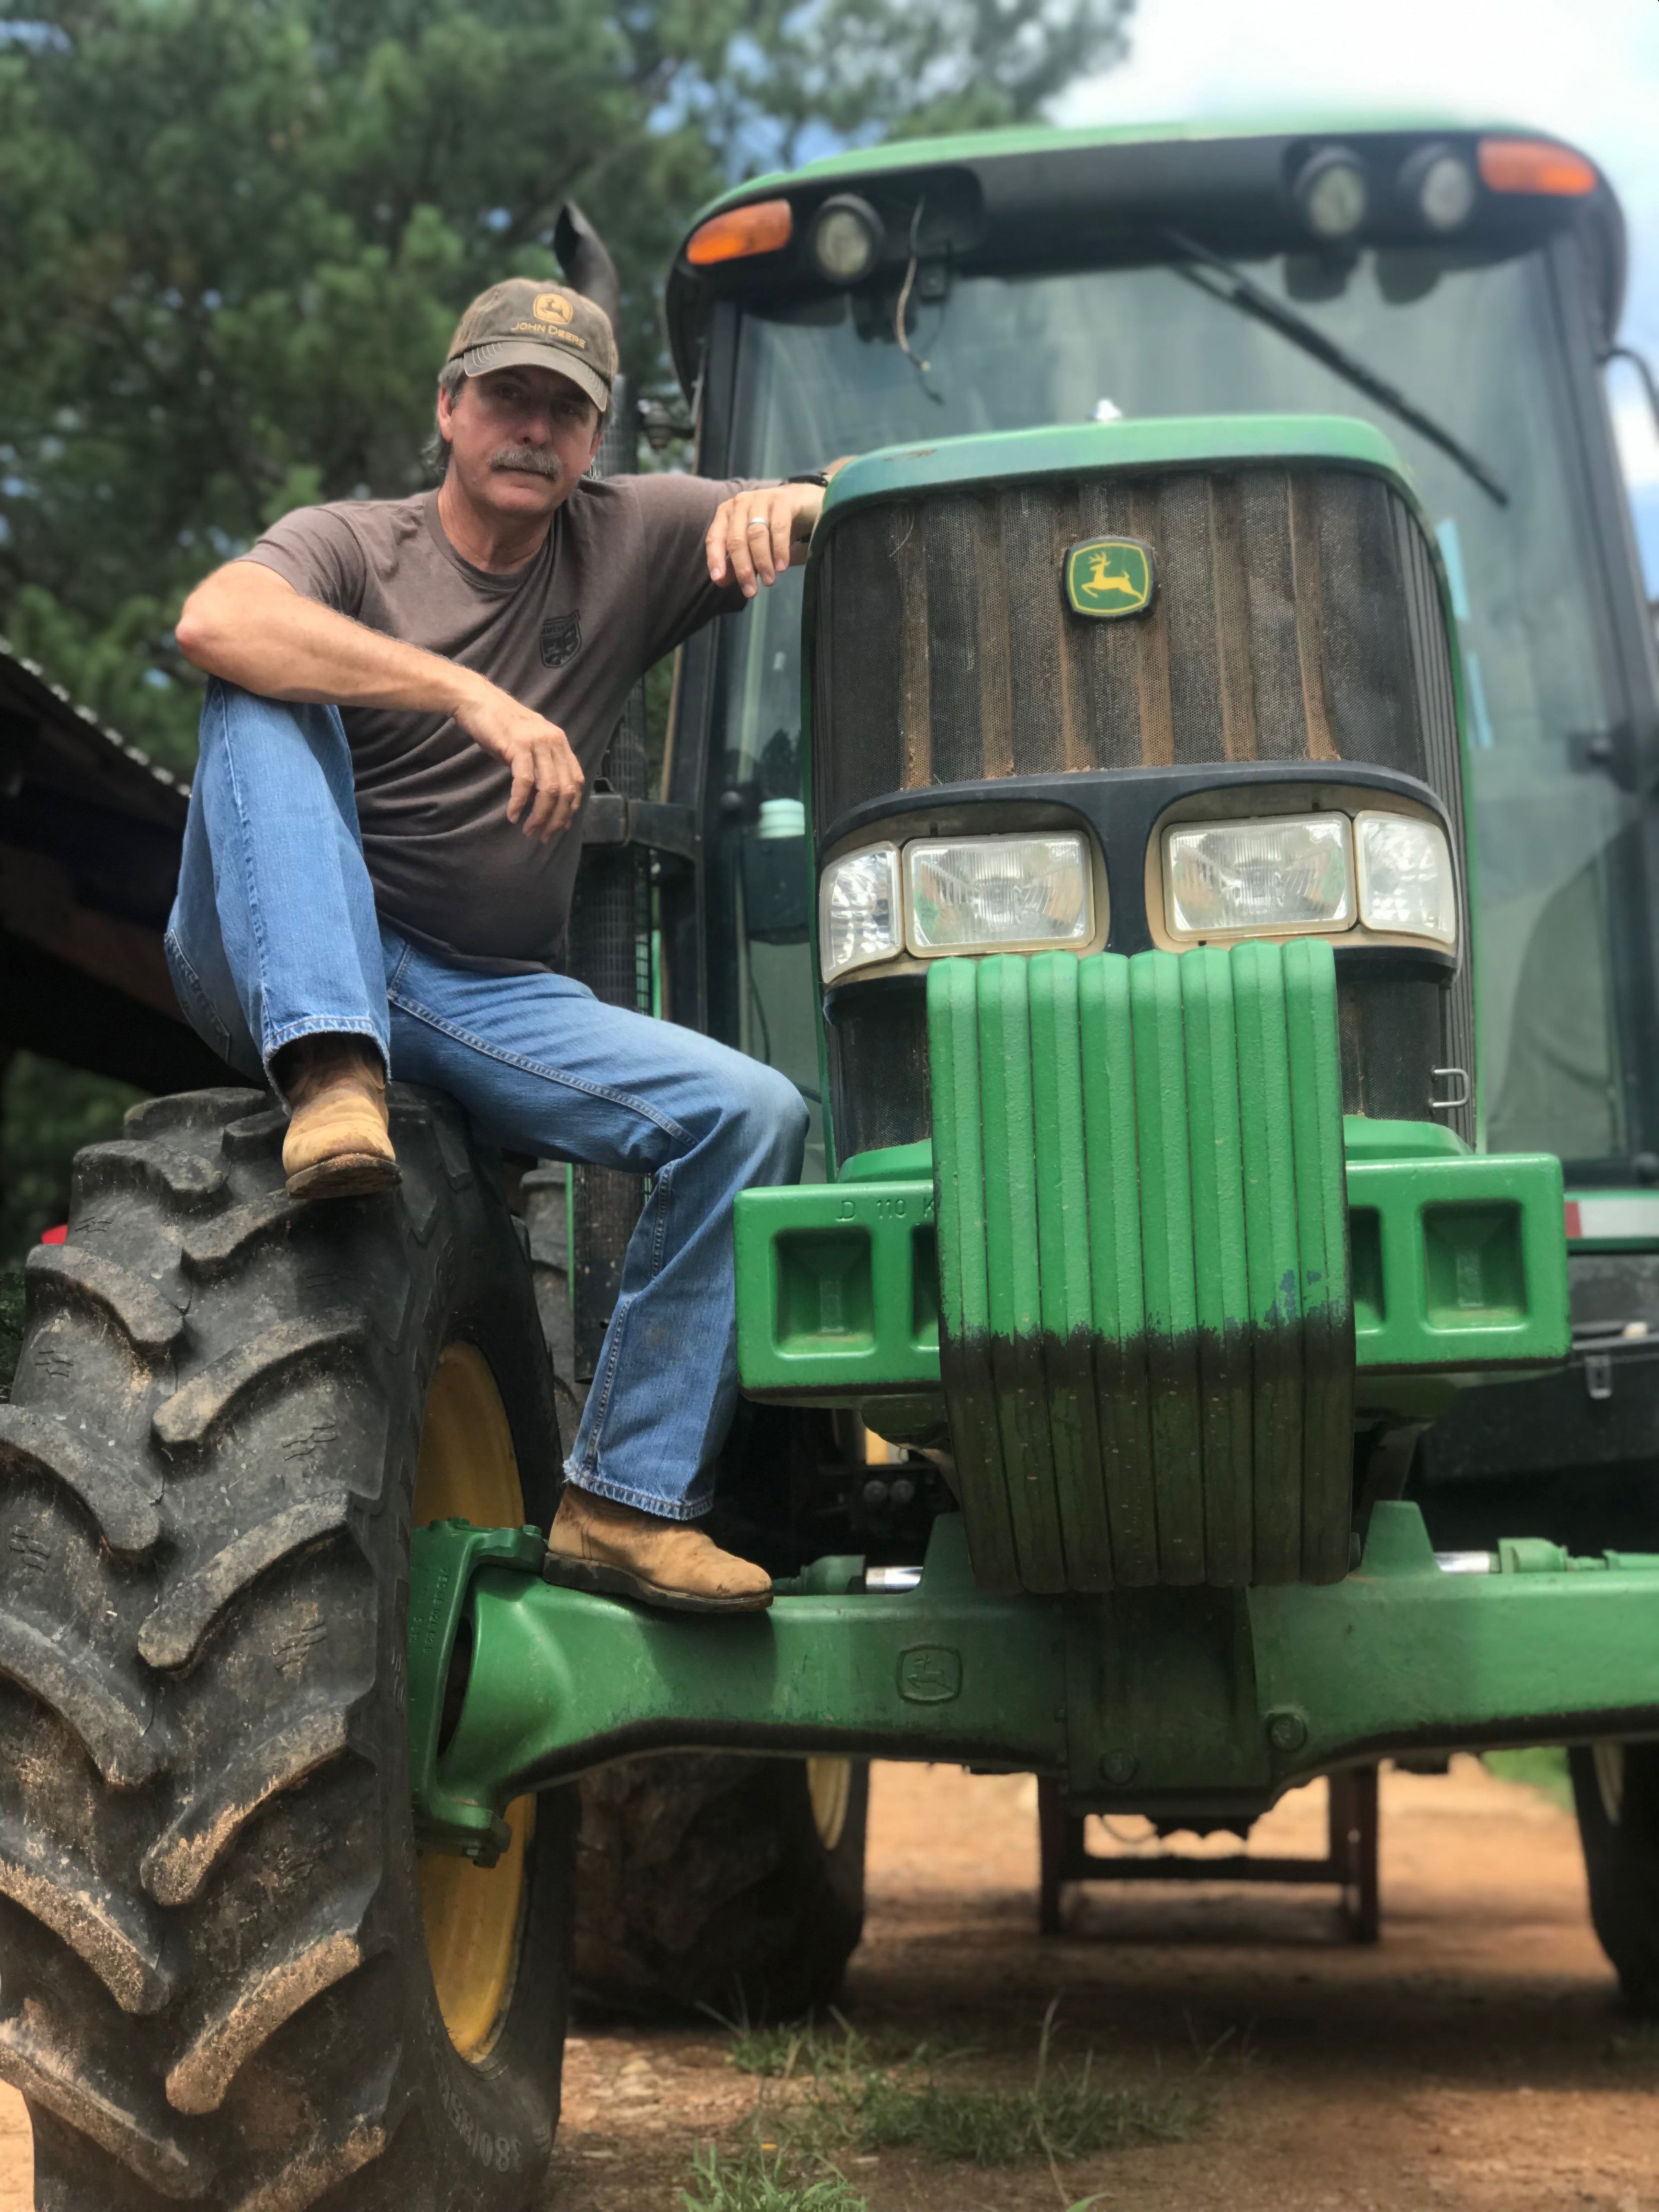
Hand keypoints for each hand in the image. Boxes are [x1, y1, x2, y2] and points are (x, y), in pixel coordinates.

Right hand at [453, 680, 584, 842]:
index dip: (571, 807)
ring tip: (529, 831)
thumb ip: (539, 769)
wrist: (477, 701)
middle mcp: (554, 742)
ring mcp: (537, 743)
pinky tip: (513, 815)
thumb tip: (543, 800)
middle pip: (566, 789)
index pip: (576, 781)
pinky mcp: (518, 746)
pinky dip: (519, 802)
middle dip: (557, 818)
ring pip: (549, 789)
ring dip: (540, 815)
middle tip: (543, 835)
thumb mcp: (527, 747)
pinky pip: (524, 782)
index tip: (560, 826)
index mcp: (560, 742)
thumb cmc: (499, 726)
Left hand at [706, 481, 826, 597]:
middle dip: (743, 568)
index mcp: (727, 514)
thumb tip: (720, 581)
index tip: (719, 580)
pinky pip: (779, 527)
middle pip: (736, 539)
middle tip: (751, 591)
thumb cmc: (771, 527)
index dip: (715, 559)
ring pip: (756, 534)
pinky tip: (782, 566)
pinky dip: (779, 549)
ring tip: (769, 581)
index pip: (715, 538)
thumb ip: (735, 562)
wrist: (801, 503)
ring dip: (762, 561)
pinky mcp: (782, 499)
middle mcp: (740, 503)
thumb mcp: (751, 547)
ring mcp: (761, 498)